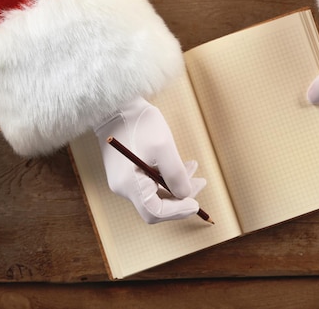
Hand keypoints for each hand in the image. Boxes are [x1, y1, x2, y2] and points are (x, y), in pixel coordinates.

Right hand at [93, 97, 205, 223]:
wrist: (117, 105)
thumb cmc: (140, 123)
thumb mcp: (164, 147)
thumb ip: (176, 174)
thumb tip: (185, 195)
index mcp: (129, 184)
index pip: (155, 212)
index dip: (177, 211)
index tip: (196, 204)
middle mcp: (123, 187)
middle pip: (156, 205)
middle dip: (181, 196)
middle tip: (201, 182)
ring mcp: (123, 180)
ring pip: (155, 193)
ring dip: (176, 184)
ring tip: (194, 168)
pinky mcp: (126, 172)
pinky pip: (149, 182)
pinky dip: (166, 177)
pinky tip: (181, 165)